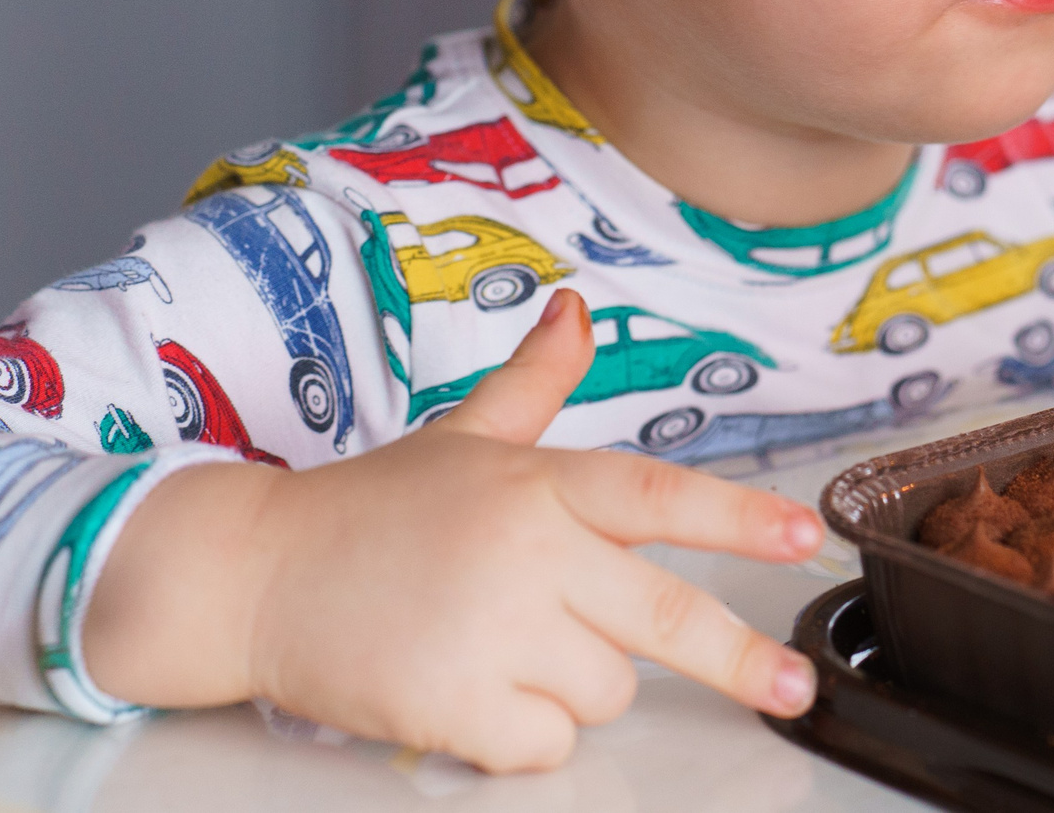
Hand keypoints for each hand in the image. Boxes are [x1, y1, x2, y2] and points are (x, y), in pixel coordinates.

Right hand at [84, 288, 823, 770]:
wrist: (251, 575)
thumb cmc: (368, 510)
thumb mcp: (462, 437)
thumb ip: (534, 382)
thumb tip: (578, 309)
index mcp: (537, 483)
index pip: (660, 498)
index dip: (739, 517)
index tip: (803, 539)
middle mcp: (525, 551)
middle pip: (664, 617)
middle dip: (738, 660)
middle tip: (791, 692)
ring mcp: (491, 632)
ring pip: (605, 690)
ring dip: (571, 685)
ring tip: (496, 644)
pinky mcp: (453, 707)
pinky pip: (544, 743)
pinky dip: (519, 735)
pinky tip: (466, 690)